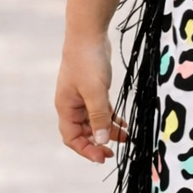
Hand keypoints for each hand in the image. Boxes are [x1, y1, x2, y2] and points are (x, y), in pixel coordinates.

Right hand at [54, 35, 127, 163]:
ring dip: (108, 130)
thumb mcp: (95, 92)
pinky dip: (111, 117)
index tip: (102, 157)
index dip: (86, 150)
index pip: (72, 138)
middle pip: (83, 132)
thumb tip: (101, 141)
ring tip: (125, 138)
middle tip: (114, 152)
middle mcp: (72, 105)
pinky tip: (123, 123)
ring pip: (94, 121)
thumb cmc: (87, 61)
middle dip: (98, 142)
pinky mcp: (94, 88)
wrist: (88, 34)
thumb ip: (99, 117)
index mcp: (66, 108)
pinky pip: (102, 110)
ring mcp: (83, 97)